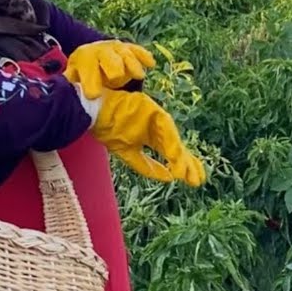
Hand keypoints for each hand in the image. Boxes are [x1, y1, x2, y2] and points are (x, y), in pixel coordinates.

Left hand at [64, 40, 155, 99]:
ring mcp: (116, 48)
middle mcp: (100, 51)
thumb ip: (71, 85)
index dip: (90, 82)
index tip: (94, 95)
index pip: (87, 70)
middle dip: (112, 67)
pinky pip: (137, 50)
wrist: (92, 51)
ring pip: (125, 54)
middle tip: (116, 79)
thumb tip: (64, 97)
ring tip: (139, 75)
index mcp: (84, 59)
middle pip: (107, 57)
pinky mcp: (128, 48)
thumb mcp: (73, 76)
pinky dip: (144, 56)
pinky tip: (151, 64)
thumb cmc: (83, 70)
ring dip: (132, 63)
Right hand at [88, 90, 205, 187]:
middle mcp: (156, 127)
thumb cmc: (107, 127)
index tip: (192, 179)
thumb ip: (146, 165)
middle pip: (175, 148)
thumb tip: (167, 177)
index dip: (180, 165)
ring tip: (188, 174)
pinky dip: (171, 146)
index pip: (170, 152)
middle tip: (199, 180)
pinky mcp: (152, 110)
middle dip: (187, 164)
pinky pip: (165, 130)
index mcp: (150, 135)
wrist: (92, 110)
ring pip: (172, 141)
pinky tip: (176, 158)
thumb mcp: (127, 152)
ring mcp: (155, 118)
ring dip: (180, 158)